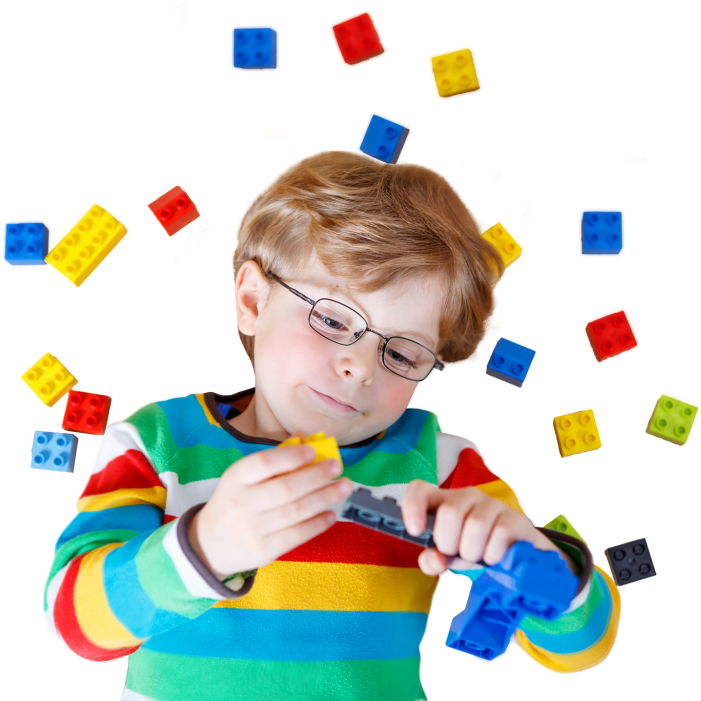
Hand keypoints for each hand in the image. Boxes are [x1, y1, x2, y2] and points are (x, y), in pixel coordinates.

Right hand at [189, 430, 352, 578]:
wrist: (209, 543)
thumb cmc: (235, 501)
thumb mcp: (243, 477)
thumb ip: (274, 459)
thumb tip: (304, 438)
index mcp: (235, 479)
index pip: (263, 463)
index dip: (290, 456)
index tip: (312, 451)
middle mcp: (242, 503)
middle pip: (285, 488)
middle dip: (316, 476)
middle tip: (336, 467)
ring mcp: (252, 529)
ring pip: (296, 511)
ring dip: (325, 497)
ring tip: (344, 487)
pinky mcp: (264, 551)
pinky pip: (297, 535)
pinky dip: (317, 523)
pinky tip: (331, 513)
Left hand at [401, 480, 561, 575]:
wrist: (515, 556)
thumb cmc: (472, 551)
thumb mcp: (448, 558)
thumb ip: (432, 560)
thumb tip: (434, 559)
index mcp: (443, 502)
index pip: (420, 490)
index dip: (413, 507)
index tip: (416, 531)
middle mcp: (466, 497)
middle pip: (449, 513)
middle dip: (450, 543)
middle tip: (457, 553)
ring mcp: (491, 504)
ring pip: (475, 526)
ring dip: (473, 552)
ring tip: (477, 555)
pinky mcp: (514, 518)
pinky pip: (499, 535)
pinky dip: (493, 555)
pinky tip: (494, 556)